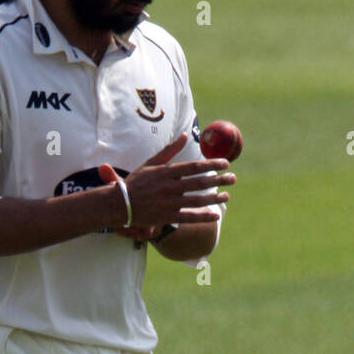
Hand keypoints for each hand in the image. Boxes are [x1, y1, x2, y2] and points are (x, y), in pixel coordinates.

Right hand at [99, 134, 234, 227]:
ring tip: (227, 196)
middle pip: (200, 182)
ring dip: (215, 198)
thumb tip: (185, 135)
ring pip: (197, 200)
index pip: (194, 167)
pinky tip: (215, 215)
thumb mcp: (151, 163)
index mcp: (167, 172)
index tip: (225, 164)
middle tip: (233, 178)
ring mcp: (169, 203)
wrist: (120, 204)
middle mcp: (170, 187)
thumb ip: (170, 150)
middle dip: (219, 180)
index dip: (212, 165)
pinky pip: (189, 217)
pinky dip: (203, 217)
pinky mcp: (167, 217)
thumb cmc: (136, 182)